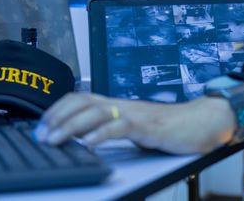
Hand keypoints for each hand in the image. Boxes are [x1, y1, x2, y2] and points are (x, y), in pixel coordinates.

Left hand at [36, 93, 236, 154]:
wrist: (201, 122)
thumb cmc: (168, 128)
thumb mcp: (133, 127)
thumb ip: (111, 129)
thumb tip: (83, 138)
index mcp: (116, 104)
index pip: (80, 98)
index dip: (58, 109)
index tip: (42, 125)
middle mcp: (121, 104)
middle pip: (82, 102)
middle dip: (58, 118)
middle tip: (42, 135)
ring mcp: (134, 113)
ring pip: (96, 112)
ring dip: (72, 126)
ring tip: (56, 139)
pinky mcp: (148, 125)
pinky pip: (121, 126)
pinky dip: (102, 134)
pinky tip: (90, 144)